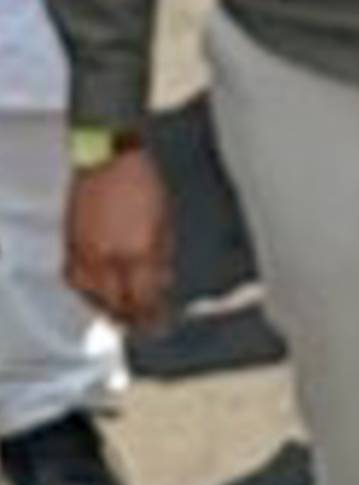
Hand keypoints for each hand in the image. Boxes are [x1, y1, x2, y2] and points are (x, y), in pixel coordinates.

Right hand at [60, 144, 167, 334]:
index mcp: (137, 252)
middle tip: (143, 328)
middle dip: (132, 320)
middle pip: (118, 304)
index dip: (154, 317)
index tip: (161, 325)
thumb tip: (162, 284)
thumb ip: (161, 257)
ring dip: (108, 311)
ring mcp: (84, 254)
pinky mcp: (69, 246)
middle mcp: (108, 259)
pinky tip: (96, 295)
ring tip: (121, 317)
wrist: (105, 157)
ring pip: (93, 297)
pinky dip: (87, 293)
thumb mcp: (164, 220)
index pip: (145, 299)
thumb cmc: (141, 181)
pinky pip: (75, 281)